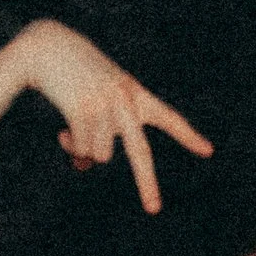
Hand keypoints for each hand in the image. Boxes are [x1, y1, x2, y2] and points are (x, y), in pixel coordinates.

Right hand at [16, 19, 214, 212]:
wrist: (48, 46)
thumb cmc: (75, 75)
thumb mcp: (96, 100)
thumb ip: (99, 132)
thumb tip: (85, 166)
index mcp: (135, 93)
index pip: (167, 117)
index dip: (187, 136)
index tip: (207, 151)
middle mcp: (124, 99)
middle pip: (139, 152)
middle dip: (146, 183)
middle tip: (154, 210)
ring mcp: (104, 105)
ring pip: (101, 155)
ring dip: (85, 153)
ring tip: (72, 137)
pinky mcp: (82, 109)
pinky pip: (81, 148)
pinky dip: (72, 148)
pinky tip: (62, 134)